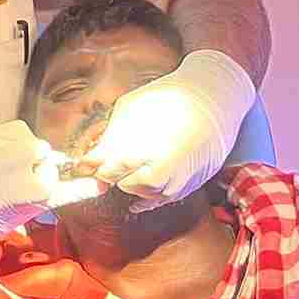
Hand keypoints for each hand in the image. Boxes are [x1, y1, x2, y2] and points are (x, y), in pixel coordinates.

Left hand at [75, 50, 255, 208]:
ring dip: (131, 183)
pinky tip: (136, 200)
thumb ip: (110, 138)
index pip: (109, 169)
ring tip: (132, 165)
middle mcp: (164, 170)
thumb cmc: (170, 97)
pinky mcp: (191, 184)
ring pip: (143, 193)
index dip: (93, 167)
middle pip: (124, 183)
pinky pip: (163, 201)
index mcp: (147, 149)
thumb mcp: (131, 109)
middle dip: (113, 173)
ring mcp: (179, 179)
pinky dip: (147, 200)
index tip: (84, 164)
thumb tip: (90, 160)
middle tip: (110, 161)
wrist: (214, 99)